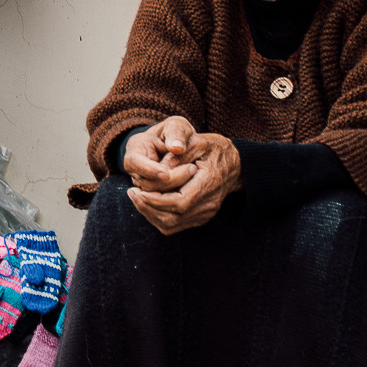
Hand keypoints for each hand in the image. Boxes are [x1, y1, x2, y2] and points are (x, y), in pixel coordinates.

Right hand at [123, 116, 198, 191]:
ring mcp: (145, 186)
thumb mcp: (176, 126)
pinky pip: (165, 203)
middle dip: (169, 180)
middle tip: (192, 169)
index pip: (134, 163)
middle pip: (146, 184)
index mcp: (135, 151)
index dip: (148, 170)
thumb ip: (176, 133)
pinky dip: (179, 197)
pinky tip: (194, 186)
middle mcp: (136, 171)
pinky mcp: (156, 197)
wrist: (177, 146)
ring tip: (194, 172)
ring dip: (177, 188)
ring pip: (156, 197)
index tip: (166, 173)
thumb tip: (177, 148)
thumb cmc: (174, 133)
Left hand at [125, 119, 241, 234]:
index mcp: (209, 183)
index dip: (155, 199)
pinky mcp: (200, 217)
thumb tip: (159, 169)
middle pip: (173, 217)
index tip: (138, 189)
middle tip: (131, 193)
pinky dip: (157, 217)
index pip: (179, 201)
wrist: (235, 163)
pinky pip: (175, 225)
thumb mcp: (197, 141)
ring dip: (150, 214)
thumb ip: (178, 154)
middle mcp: (210, 203)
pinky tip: (147, 203)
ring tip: (136, 198)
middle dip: (148, 207)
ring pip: (172, 225)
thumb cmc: (214, 148)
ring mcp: (206, 213)